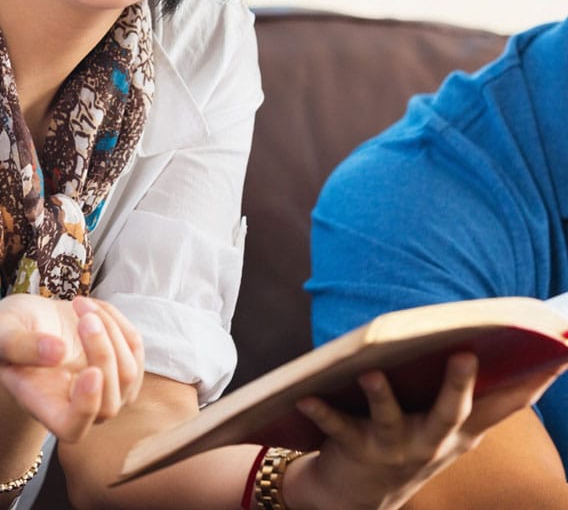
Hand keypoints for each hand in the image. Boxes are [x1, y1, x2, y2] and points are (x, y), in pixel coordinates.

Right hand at [0, 294, 143, 442]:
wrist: (31, 321)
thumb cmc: (9, 330)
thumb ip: (17, 345)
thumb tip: (57, 353)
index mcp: (44, 405)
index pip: (73, 428)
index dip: (86, 409)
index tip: (90, 372)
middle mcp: (77, 405)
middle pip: (107, 402)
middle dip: (101, 352)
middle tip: (81, 312)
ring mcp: (104, 389)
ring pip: (127, 374)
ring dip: (110, 330)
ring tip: (79, 304)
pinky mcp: (121, 364)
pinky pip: (134, 347)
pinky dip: (117, 321)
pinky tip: (92, 308)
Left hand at [291, 352, 567, 509]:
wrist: (360, 496)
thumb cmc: (411, 442)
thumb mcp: (452, 428)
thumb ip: (482, 398)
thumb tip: (511, 353)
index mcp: (457, 430)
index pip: (500, 406)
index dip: (529, 384)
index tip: (553, 354)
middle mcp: (430, 440)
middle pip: (449, 410)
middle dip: (459, 384)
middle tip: (467, 354)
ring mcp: (391, 446)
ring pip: (389, 416)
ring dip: (381, 394)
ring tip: (374, 371)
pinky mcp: (352, 447)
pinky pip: (333, 425)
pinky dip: (320, 410)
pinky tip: (305, 396)